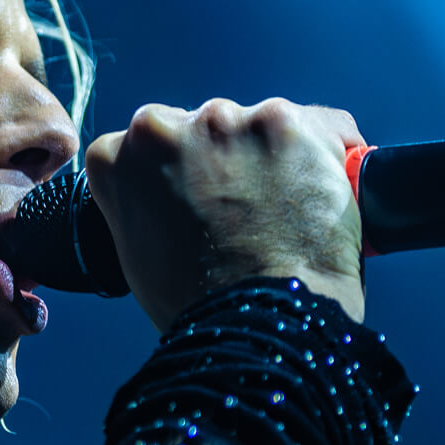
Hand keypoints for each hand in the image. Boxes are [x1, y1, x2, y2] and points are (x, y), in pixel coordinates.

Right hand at [83, 97, 366, 329]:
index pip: (144, 144)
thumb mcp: (138, 257)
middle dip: (223, 158)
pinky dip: (326, 150)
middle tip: (246, 208)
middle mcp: (164, 127)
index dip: (177, 172)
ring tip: (288, 208)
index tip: (196, 196)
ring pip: (257, 124)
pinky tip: (326, 184)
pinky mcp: (288, 124)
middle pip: (201, 127)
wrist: (261, 321)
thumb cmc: (200, 305)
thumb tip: (174, 197)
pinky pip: (320, 124)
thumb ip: (142, 206)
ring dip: (273, 154)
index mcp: (117, 158)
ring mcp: (227, 122)